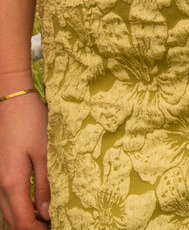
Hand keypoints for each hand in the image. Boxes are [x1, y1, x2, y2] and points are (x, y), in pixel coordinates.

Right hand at [0, 92, 49, 229]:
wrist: (11, 98)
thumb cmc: (30, 121)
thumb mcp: (45, 152)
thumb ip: (46, 185)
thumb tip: (48, 213)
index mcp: (12, 184)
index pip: (23, 223)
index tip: (58, 228)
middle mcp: (1, 186)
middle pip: (13, 222)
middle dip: (32, 228)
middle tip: (55, 224)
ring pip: (8, 211)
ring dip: (26, 218)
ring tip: (49, 217)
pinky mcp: (1, 170)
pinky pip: (8, 198)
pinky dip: (21, 206)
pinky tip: (38, 202)